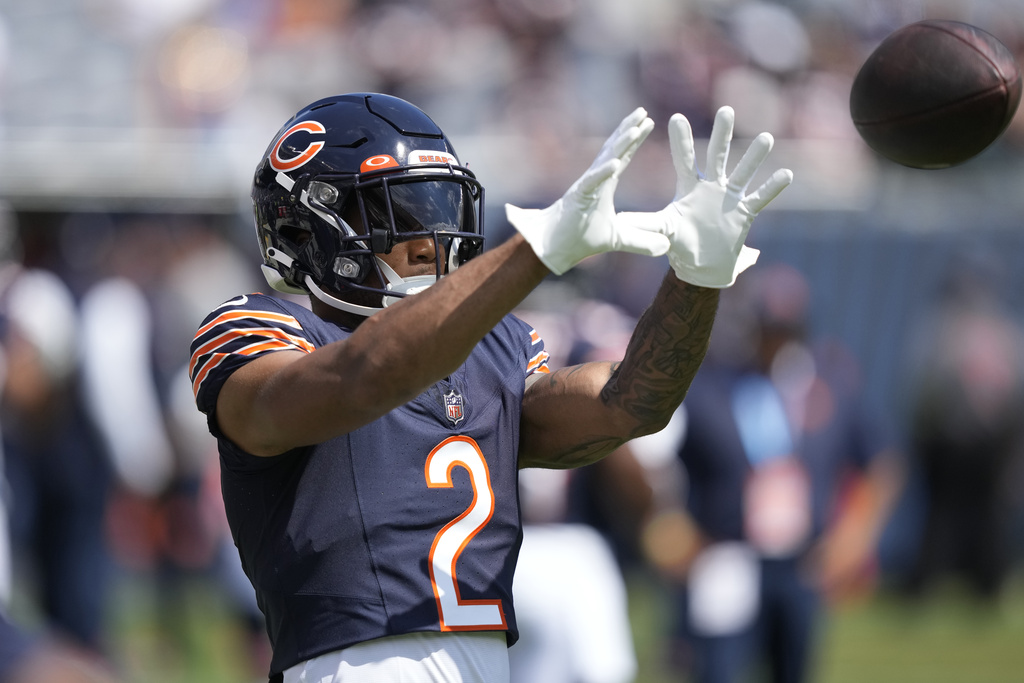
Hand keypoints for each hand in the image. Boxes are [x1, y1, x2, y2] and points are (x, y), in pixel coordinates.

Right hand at [505, 108, 669, 274]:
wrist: (553, 247)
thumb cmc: (580, 238)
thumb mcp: (618, 239)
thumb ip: (641, 241)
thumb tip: (666, 247)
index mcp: (605, 184)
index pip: (623, 157)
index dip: (635, 140)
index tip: (648, 122)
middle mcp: (596, 180)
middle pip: (614, 150)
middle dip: (628, 130)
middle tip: (642, 111)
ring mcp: (586, 187)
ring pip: (605, 160)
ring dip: (620, 144)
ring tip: (635, 128)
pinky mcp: (578, 199)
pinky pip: (592, 183)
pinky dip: (603, 173)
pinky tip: (616, 162)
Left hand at [616, 106, 793, 287]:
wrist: (702, 266)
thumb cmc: (681, 244)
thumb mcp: (662, 230)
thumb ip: (643, 223)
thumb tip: (618, 220)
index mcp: (689, 187)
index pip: (684, 159)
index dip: (681, 141)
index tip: (675, 117)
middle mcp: (712, 186)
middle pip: (717, 156)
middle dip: (722, 134)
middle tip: (726, 110)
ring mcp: (730, 197)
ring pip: (743, 171)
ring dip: (754, 156)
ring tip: (765, 138)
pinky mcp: (745, 212)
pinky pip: (760, 197)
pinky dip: (772, 187)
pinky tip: (786, 173)